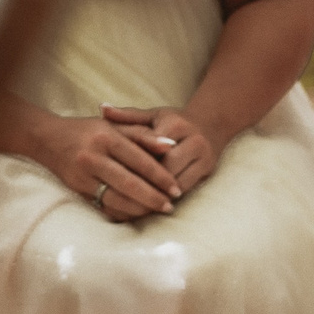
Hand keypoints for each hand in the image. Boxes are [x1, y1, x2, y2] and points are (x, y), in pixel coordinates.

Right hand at [32, 111, 181, 218]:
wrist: (47, 139)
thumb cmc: (87, 131)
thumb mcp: (114, 127)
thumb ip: (143, 136)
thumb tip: (172, 146)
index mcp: (105, 138)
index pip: (140, 161)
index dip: (161, 177)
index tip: (176, 189)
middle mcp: (93, 157)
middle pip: (130, 184)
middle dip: (153, 198)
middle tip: (170, 206)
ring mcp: (83, 176)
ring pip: (117, 200)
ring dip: (140, 209)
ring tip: (157, 211)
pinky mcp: (78, 190)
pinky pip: (104, 208)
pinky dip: (123, 214)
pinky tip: (137, 214)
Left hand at [103, 105, 226, 200]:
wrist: (211, 124)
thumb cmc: (173, 121)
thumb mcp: (152, 115)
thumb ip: (127, 115)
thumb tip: (102, 108)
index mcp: (176, 124)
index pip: (153, 146)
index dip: (136, 161)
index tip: (115, 171)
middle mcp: (194, 140)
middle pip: (168, 167)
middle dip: (148, 181)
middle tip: (125, 194)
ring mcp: (204, 157)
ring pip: (179, 182)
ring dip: (160, 194)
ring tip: (139, 204)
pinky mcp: (209, 170)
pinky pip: (188, 189)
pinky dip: (171, 197)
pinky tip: (155, 205)